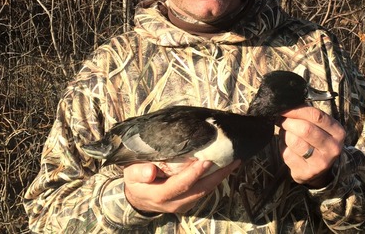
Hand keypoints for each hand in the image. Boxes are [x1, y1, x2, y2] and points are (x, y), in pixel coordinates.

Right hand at [123, 160, 239, 213]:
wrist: (138, 198)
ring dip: (220, 177)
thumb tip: (150, 171)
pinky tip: (224, 167)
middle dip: (218, 176)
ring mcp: (184, 204)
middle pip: (200, 190)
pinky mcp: (189, 202)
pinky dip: (216, 179)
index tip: (206, 161)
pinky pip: (205, 190)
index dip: (193, 174)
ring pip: (205, 191)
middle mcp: (174, 203)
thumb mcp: (130, 174)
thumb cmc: (135, 181)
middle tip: (232, 160)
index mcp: (159, 195)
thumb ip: (138, 172)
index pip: (180, 185)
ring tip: (234, 162)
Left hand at [279, 107, 344, 187]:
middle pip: (305, 129)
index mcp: (338, 132)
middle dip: (288, 122)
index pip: (316, 115)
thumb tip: (286, 105)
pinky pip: (287, 154)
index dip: (296, 110)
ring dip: (284, 134)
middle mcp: (332, 148)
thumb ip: (306, 115)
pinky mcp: (307, 172)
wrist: (319, 169)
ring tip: (286, 133)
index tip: (284, 108)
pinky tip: (287, 146)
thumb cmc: (316, 140)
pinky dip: (282, 146)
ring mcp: (321, 163)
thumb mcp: (319, 126)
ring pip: (294, 141)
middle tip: (281, 120)